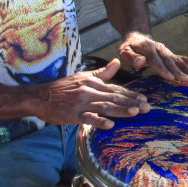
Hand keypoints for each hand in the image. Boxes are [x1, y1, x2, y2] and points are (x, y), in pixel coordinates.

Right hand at [36, 59, 150, 129]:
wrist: (39, 96)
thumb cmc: (63, 88)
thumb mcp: (83, 76)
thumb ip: (102, 72)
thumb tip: (117, 62)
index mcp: (93, 82)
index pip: (116, 89)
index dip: (131, 94)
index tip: (144, 99)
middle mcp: (89, 91)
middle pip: (114, 97)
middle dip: (132, 102)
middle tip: (147, 107)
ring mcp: (81, 103)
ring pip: (105, 106)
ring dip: (121, 110)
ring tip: (135, 113)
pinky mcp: (72, 115)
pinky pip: (88, 118)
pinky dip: (99, 121)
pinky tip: (110, 125)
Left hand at [119, 31, 187, 81]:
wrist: (137, 36)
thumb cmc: (129, 47)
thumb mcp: (124, 51)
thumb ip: (132, 57)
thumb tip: (141, 62)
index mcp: (148, 49)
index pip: (156, 60)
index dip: (162, 69)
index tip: (169, 77)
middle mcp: (159, 49)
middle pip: (169, 61)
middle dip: (177, 71)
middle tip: (184, 79)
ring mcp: (166, 51)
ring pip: (177, 60)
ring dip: (187, 68)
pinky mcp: (170, 53)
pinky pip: (181, 57)